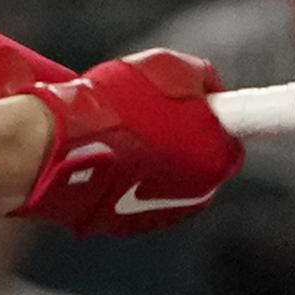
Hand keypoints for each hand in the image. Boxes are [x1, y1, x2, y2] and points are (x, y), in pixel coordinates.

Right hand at [16, 51, 238, 236]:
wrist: (62, 147)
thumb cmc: (117, 107)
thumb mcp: (169, 68)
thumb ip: (201, 77)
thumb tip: (209, 88)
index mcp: (219, 158)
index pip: (233, 137)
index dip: (215, 115)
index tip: (204, 104)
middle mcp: (199, 194)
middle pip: (198, 159)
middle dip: (180, 136)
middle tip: (150, 112)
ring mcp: (162, 215)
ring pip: (165, 178)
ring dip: (151, 158)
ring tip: (120, 133)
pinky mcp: (127, 226)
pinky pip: (133, 194)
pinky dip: (125, 177)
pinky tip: (105, 155)